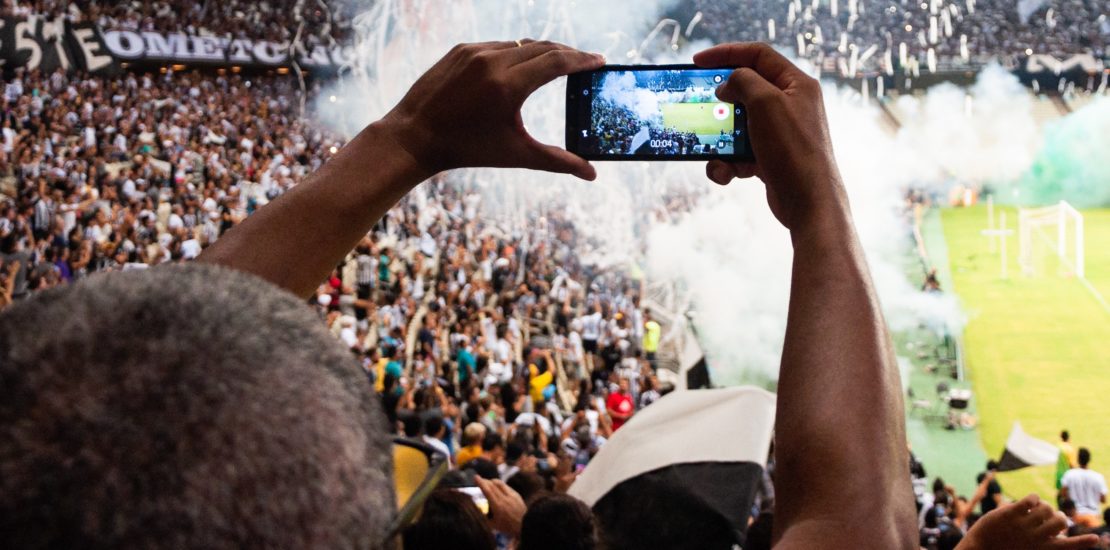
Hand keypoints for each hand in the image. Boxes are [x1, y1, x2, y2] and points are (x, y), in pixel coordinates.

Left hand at [379, 40, 604, 179]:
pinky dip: (515, 54)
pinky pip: (498, 46)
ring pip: (520, 45)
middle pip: (543, 48)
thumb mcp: (516, 155)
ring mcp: (474, 52)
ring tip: (558, 64)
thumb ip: (557, 161)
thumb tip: (592, 173)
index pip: (557, 62)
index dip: (582, 60)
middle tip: (586, 62)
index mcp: (508, 85)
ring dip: (542, 52)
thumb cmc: (467, 149)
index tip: (600, 61)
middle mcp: (492, 61)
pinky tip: (523, 65)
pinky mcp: (461, 49)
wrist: (415, 137)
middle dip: (568, 54)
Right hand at [475, 476, 525, 537]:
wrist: (525, 525)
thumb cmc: (508, 527)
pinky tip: (497, 487)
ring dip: (492, 481)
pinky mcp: (516, 495)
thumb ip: (484, 516)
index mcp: (497, 506)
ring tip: (487, 482)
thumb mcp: (493, 524)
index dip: (481, 483)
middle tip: (479, 479)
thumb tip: (477, 509)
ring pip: (500, 484)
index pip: (487, 491)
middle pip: (492, 485)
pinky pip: (506, 486)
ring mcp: (511, 495)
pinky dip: (500, 485)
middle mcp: (504, 499)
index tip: (476, 477)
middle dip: (484, 481)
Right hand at [693, 42, 846, 231]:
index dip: (726, 53)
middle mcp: (791, 105)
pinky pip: (740, 152)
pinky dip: (728, 162)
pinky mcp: (771, 157)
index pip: (758, 55)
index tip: (698, 62)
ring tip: (715, 154)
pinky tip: (727, 173)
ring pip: (737, 125)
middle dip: (721, 103)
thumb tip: (727, 85)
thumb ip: (742, 82)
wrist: (809, 202)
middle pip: (745, 91)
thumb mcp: (765, 103)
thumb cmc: (792, 149)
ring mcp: (781, 132)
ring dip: (720, 139)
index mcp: (796, 84)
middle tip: (701, 105)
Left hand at [958, 494, 1098, 549]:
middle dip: (1058, 515)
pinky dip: (1033, 498)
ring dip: (1043, 505)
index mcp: (1043, 548)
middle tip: (1048, 518)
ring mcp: (1023, 525)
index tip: (1095, 538)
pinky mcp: (1010, 514)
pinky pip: (1030, 499)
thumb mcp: (1029, 548)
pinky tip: (1028, 501)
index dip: (1083, 542)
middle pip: (1060, 520)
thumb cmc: (1005, 549)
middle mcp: (1035, 537)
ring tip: (1034, 510)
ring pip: (1046, 507)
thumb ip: (1044, 539)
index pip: (1068, 546)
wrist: (979, 549)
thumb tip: (1059, 526)